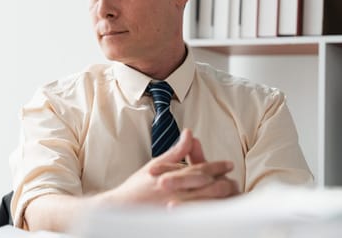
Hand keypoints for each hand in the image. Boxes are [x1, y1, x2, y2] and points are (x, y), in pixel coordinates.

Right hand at [102, 129, 238, 206]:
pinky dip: (209, 213)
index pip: (200, 170)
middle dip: (223, 182)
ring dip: (220, 198)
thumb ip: (176, 152)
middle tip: (233, 179)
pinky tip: (217, 211)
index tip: (227, 165)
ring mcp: (176, 209)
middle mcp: (174, 192)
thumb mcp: (156, 165)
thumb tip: (189, 134)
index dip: (216, 166)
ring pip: (206, 204)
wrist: (120, 209)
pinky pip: (197, 218)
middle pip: (208, 187)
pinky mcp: (174, 221)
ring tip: (231, 194)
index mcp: (170, 177)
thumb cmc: (136, 188)